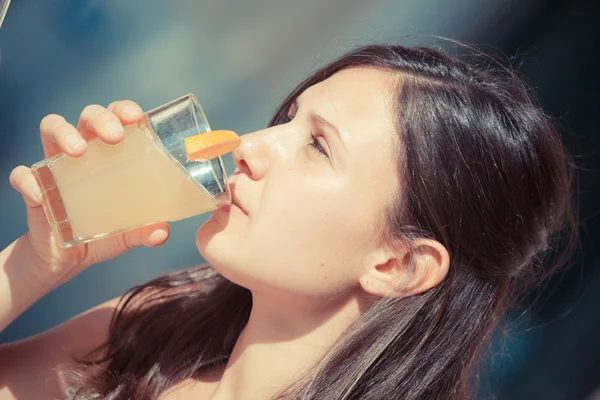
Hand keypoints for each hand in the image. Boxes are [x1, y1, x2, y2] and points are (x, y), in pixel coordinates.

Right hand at [9, 100, 170, 286]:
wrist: (68, 258)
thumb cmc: (104, 231)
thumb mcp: (128, 233)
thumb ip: (146, 230)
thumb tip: (162, 232)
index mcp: (111, 152)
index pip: (117, 118)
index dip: (124, 110)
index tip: (136, 117)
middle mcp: (83, 151)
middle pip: (88, 116)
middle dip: (101, 118)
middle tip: (115, 136)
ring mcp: (55, 166)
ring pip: (51, 128)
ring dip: (64, 133)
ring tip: (78, 151)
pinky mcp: (33, 189)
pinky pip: (22, 175)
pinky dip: (28, 180)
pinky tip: (40, 194)